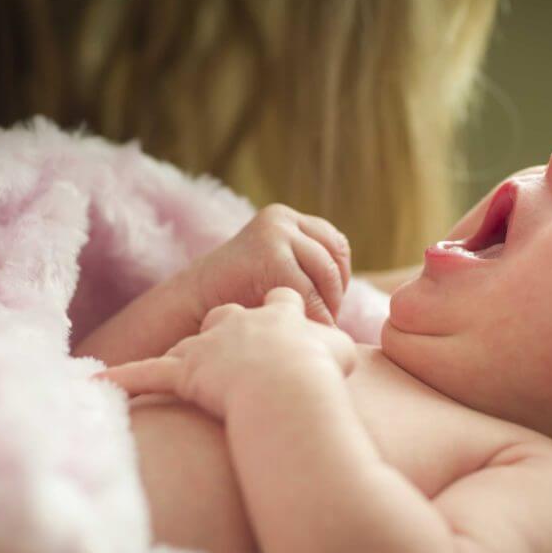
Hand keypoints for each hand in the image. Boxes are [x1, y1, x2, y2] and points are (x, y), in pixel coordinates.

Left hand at [95, 288, 355, 417]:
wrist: (287, 384)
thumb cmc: (319, 372)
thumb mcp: (340, 352)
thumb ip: (338, 345)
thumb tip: (347, 349)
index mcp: (280, 308)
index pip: (279, 298)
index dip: (282, 307)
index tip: (283, 315)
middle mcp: (240, 317)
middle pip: (228, 312)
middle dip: (228, 323)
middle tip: (232, 342)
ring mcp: (209, 343)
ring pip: (191, 341)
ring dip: (186, 351)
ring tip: (182, 361)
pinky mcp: (184, 371)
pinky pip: (148, 375)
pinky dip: (124, 380)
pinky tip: (99, 383)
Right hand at [189, 204, 351, 326]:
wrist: (191, 306)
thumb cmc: (236, 298)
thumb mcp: (276, 269)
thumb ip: (307, 266)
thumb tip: (361, 287)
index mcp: (286, 218)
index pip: (335, 246)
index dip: (338, 279)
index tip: (327, 306)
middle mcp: (282, 220)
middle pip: (334, 260)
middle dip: (334, 296)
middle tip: (322, 323)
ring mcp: (277, 234)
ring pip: (327, 277)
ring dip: (327, 308)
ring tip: (311, 329)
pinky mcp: (271, 256)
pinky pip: (311, 294)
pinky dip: (315, 318)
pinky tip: (301, 334)